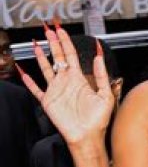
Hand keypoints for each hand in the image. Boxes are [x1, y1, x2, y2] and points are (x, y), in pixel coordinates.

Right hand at [17, 24, 113, 146]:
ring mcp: (56, 91)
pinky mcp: (48, 101)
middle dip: (53, 43)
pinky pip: (36, 89)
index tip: (61, 30)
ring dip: (41, 57)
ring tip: (37, 44)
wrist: (88, 137)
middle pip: (57, 58)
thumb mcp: (105, 95)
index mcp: (79, 79)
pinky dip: (29, 81)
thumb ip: (102, 75)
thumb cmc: (98, 120)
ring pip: (46, 69)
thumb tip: (99, 55)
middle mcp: (66, 82)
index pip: (71, 55)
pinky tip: (23, 72)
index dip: (66, 42)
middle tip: (48, 29)